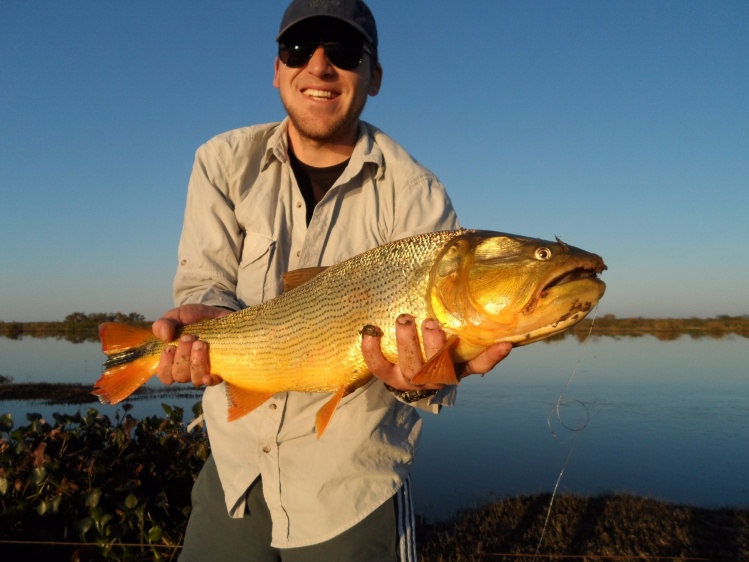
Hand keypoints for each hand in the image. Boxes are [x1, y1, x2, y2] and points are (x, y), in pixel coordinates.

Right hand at [152, 304, 230, 387]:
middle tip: (188, 337)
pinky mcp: (220, 368)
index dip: (165, 365)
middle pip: (180, 376)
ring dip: (196, 362)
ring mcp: (204, 370)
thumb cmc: (192, 318)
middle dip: (182, 357)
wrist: (216, 313)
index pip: (165, 375)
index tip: (170, 347)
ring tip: (200, 343)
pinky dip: (210, 380)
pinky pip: (215, 381)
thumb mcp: (176, 316)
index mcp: (173, 359)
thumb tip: (164, 336)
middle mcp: (188, 369)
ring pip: (196, 378)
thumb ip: (164, 324)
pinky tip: (209, 375)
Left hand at [361, 314, 511, 390]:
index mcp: (453, 371)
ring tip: (404, 319)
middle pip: (437, 366)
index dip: (491, 357)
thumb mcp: (456, 354)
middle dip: (434, 344)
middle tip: (431, 322)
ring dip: (407, 343)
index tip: (504, 344)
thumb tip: (502, 330)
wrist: (407, 380)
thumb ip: (472, 343)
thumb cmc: (435, 359)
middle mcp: (433, 378)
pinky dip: (371, 350)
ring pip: (409, 366)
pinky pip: (377, 366)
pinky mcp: (386, 376)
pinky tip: (370, 331)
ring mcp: (408, 379)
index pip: (477, 366)